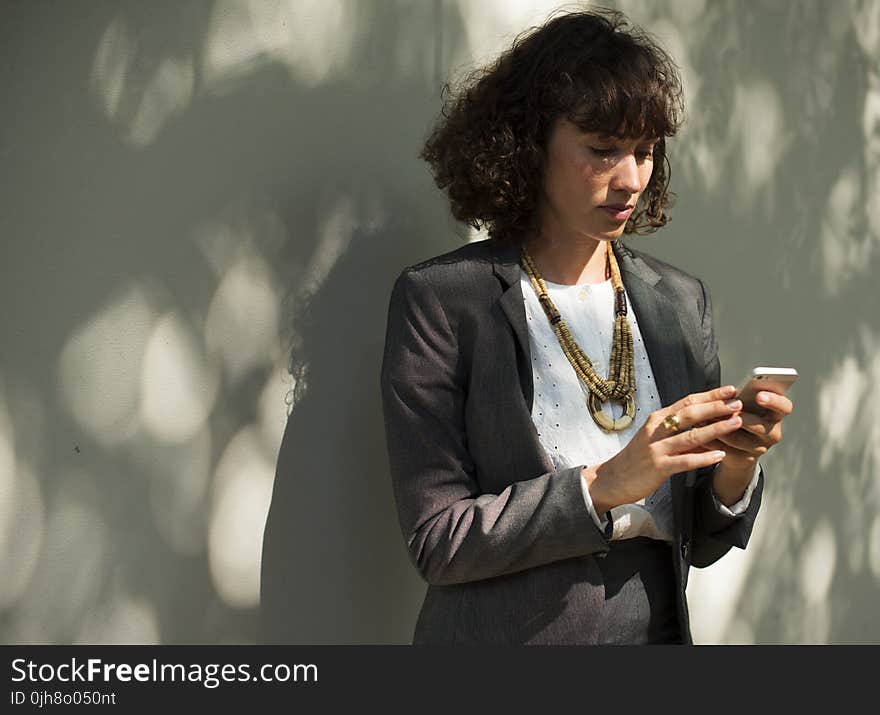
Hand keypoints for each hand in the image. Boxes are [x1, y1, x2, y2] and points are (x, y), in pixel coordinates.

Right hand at [585, 385, 743, 513]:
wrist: (612, 479)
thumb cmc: (636, 458)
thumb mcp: (655, 438)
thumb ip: (677, 431)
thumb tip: (707, 424)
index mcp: (657, 419)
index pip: (686, 402)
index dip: (710, 395)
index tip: (730, 391)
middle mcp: (656, 430)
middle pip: (690, 414)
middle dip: (716, 407)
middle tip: (738, 403)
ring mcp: (656, 448)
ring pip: (690, 436)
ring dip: (716, 429)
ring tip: (736, 423)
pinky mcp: (658, 467)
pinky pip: (685, 461)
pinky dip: (704, 457)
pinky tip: (721, 455)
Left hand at [701, 390, 793, 468]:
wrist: (737, 445)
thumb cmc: (741, 416)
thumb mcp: (745, 404)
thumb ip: (743, 398)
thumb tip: (730, 391)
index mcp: (776, 414)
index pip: (784, 406)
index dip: (774, 400)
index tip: (759, 395)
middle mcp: (773, 432)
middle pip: (763, 426)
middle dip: (745, 418)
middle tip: (732, 410)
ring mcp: (760, 448)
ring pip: (740, 438)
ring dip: (721, 427)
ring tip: (707, 417)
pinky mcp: (745, 458)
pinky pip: (727, 449)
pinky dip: (712, 439)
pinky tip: (701, 431)